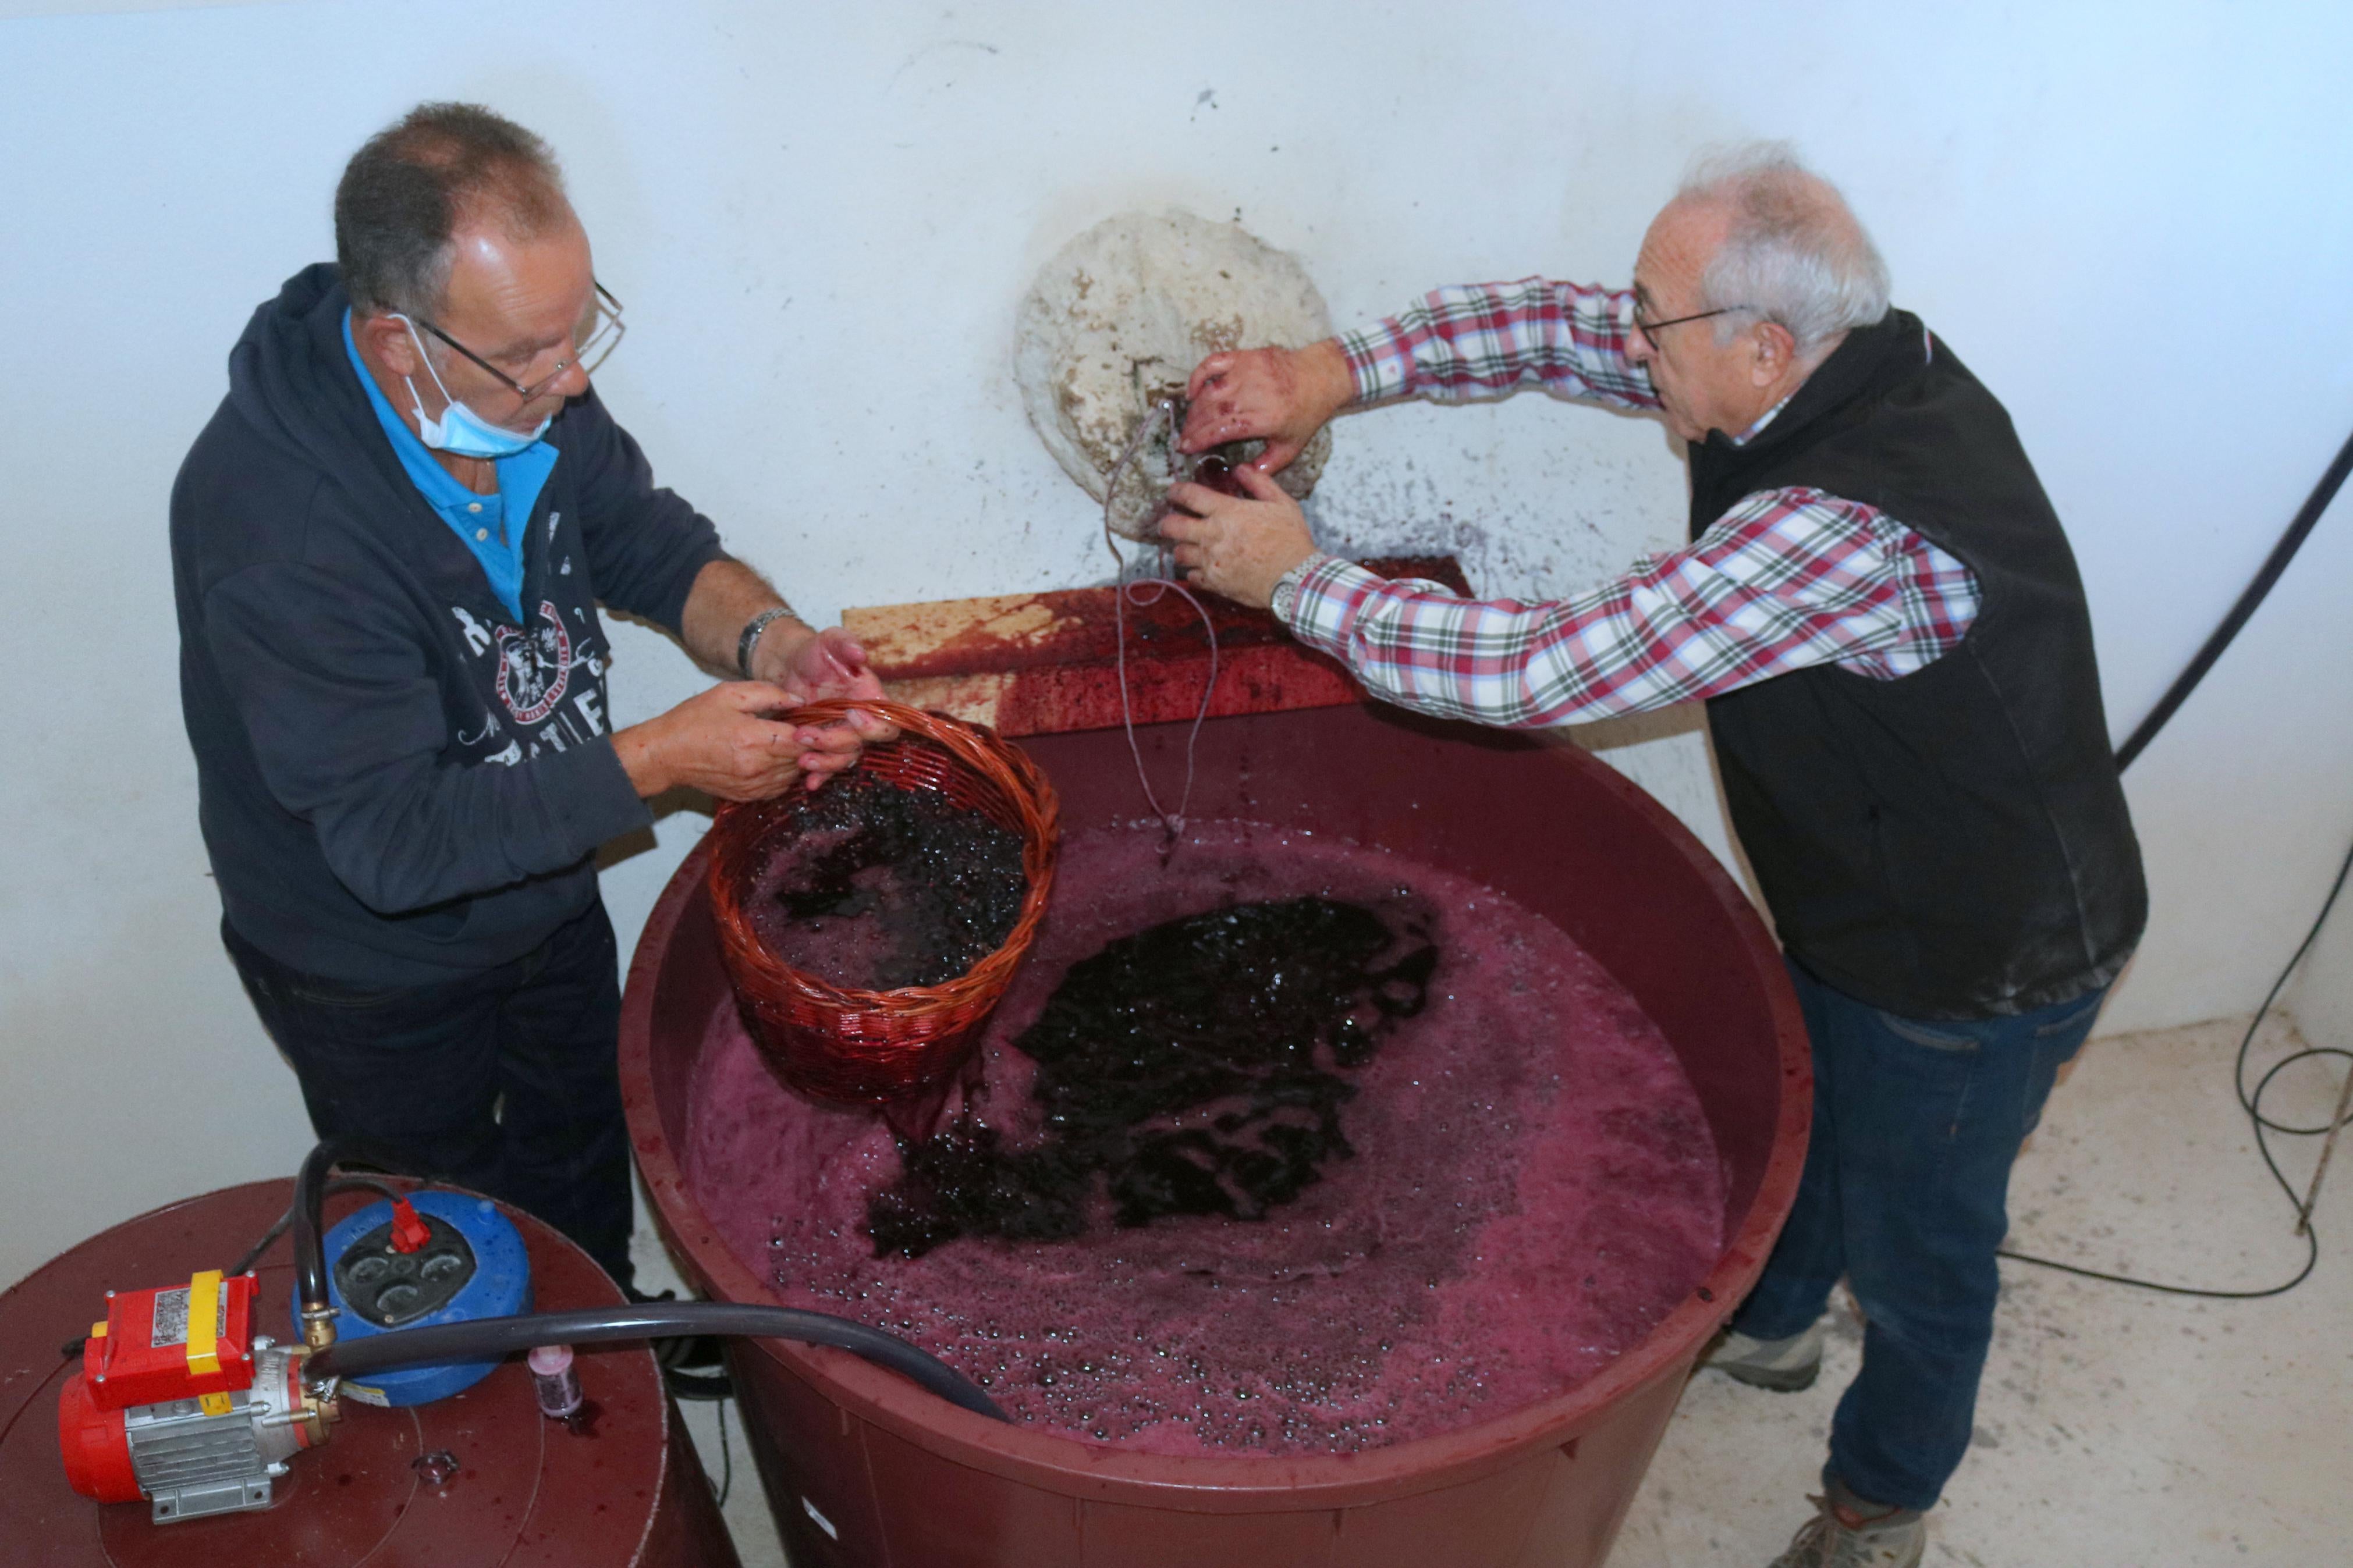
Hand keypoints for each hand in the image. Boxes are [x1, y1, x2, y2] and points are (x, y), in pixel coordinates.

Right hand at [614, 682, 818, 800]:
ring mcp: (753, 785)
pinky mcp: (748, 796)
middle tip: (812, 729)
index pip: (803, 740)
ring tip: (794, 742)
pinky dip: (785, 774)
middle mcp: (758, 767)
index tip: (818, 720)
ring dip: (798, 760)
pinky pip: (779, 787)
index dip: (816, 731)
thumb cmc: (694, 720)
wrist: (666, 754)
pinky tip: (778, 758)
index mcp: (754, 739)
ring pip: (794, 775)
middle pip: (802, 760)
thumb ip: (769, 694)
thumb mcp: (730, 694)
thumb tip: (799, 700)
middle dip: (811, 746)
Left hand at [755, 624, 899, 787]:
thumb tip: (860, 655)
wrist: (792, 665)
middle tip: (807, 734)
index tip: (851, 713)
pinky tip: (809, 783)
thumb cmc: (817, 651)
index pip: (887, 721)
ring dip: (825, 763)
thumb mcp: (830, 640)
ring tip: (802, 759)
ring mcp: (842, 735)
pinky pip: (827, 766)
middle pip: (862, 744)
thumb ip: (846, 644)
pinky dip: (820, 777)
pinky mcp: (823, 745)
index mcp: (871, 698)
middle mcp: (860, 721)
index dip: (874, 725)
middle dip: (836, 742)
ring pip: (844, 758)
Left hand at [1156, 464, 1317, 608]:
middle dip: (1166, 523)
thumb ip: (1259, 483)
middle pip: (1172, 526)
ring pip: (1179, 554)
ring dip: (1181, 548)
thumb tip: (1241, 468)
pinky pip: (1192, 577)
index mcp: (1226, 512)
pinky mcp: (1214, 582)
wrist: (1295, 578)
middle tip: (1168, 523)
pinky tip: (1201, 569)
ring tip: (1188, 547)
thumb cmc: (1290, 539)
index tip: (1173, 493)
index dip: (1176, 491)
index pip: (1189, 495)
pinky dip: (1194, 573)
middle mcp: (1212, 535)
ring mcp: (1210, 561)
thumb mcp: (1282, 503)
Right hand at [1178, 339, 1353, 473]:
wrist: (1320, 376)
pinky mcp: (1245, 356)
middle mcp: (1255, 393)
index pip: (1223, 429)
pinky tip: (1192, 392)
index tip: (1185, 447)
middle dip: (1192, 427)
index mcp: (1266, 418)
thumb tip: (1242, 473)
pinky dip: (1198, 376)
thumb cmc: (1305, 413)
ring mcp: (1248, 371)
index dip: (1200, 439)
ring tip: (1188, 422)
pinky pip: (1213, 363)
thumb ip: (1267, 465)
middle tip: (1183, 438)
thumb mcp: (1291, 447)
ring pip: (1210, 391)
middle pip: (1212, 411)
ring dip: (1194, 408)